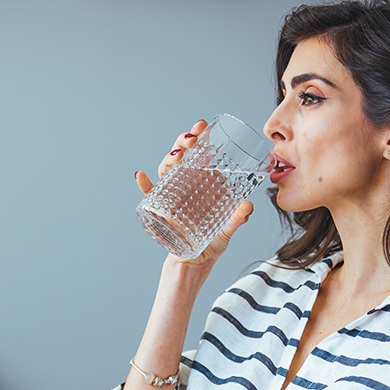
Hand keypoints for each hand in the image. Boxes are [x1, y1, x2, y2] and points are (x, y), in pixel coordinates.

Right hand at [135, 119, 254, 266]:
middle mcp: (187, 186)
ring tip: (177, 155)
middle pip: (182, 157)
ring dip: (169, 158)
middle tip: (191, 139)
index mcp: (204, 184)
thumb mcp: (227, 231)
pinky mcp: (160, 210)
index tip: (202, 126)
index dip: (200, 138)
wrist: (194, 263)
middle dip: (184, 143)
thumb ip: (237, 219)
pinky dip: (144, 184)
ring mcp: (173, 196)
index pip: (200, 155)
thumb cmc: (211, 244)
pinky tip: (141, 176)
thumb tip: (248, 206)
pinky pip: (150, 194)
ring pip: (167, 170)